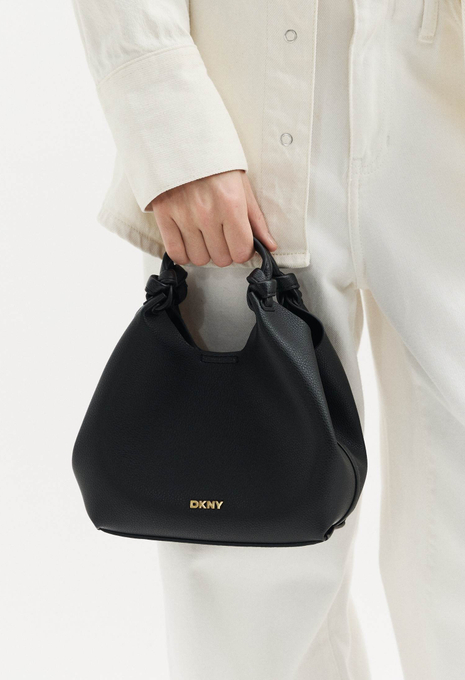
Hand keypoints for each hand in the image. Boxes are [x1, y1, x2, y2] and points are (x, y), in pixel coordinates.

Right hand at [150, 170, 276, 266]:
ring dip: (203, 252)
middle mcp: (207, 213)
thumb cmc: (214, 162)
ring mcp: (184, 215)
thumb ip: (256, 219)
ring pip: (199, 258)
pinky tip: (188, 242)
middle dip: (224, 250)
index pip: (241, 251)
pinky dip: (183, 252)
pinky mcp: (164, 215)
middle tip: (221, 235)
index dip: (242, 250)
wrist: (180, 138)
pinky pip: (175, 252)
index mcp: (231, 204)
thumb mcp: (242, 186)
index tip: (239, 242)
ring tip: (203, 235)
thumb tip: (269, 246)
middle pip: (221, 258)